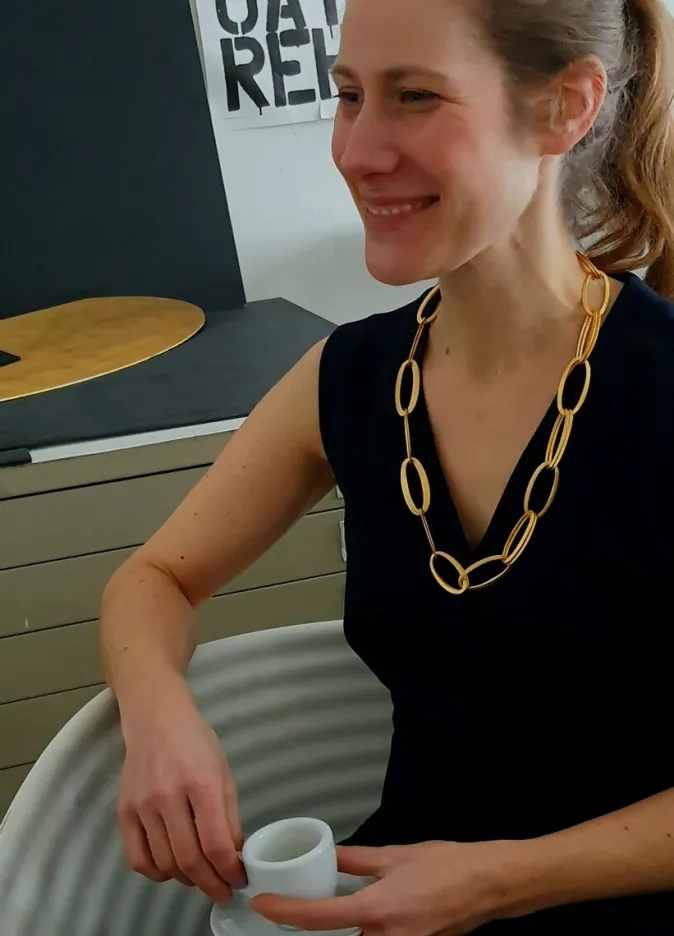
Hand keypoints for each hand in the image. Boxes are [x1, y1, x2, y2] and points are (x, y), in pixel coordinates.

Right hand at [116, 686, 245, 902]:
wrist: (156, 719)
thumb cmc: (196, 743)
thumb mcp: (224, 773)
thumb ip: (230, 816)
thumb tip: (234, 857)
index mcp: (201, 783)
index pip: (215, 843)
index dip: (229, 871)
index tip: (239, 881)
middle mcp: (169, 796)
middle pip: (189, 860)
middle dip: (211, 885)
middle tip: (223, 891)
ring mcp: (142, 805)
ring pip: (165, 864)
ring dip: (186, 880)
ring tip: (200, 876)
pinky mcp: (123, 812)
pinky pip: (137, 859)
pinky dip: (156, 873)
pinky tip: (170, 869)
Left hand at [253, 841, 516, 935]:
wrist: (489, 885)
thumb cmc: (448, 866)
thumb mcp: (395, 856)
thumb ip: (356, 861)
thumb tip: (329, 858)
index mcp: (377, 910)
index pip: (319, 917)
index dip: (285, 912)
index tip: (263, 905)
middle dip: (313, 924)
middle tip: (294, 903)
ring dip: (342, 927)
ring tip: (325, 907)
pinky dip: (364, 930)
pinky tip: (362, 913)